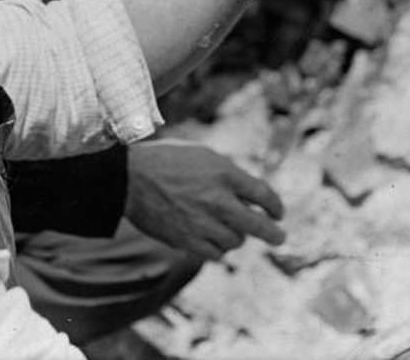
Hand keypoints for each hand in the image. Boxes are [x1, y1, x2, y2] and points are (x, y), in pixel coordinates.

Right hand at [125, 141, 285, 261]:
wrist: (130, 179)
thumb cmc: (166, 161)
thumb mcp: (203, 155)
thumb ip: (228, 174)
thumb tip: (250, 195)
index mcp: (225, 174)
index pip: (264, 195)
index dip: (275, 206)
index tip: (278, 213)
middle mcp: (218, 200)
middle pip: (258, 225)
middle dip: (273, 234)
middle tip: (279, 237)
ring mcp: (204, 223)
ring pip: (235, 241)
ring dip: (235, 236)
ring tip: (228, 229)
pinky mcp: (188, 241)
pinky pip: (215, 254)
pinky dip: (217, 248)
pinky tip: (212, 240)